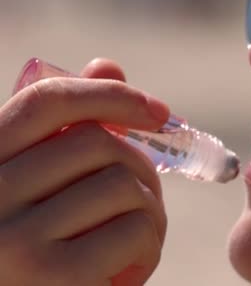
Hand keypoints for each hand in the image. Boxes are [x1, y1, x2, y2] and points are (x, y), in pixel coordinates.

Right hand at [0, 58, 168, 285]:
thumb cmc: (43, 250)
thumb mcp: (45, 188)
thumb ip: (69, 131)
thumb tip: (107, 63)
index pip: (47, 100)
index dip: (110, 94)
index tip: (158, 111)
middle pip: (96, 144)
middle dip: (140, 166)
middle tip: (146, 198)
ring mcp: (12, 240)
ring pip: (123, 185)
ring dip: (150, 210)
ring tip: (137, 236)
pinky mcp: (51, 278)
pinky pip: (134, 230)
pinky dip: (149, 244)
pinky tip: (133, 264)